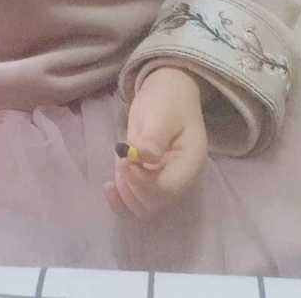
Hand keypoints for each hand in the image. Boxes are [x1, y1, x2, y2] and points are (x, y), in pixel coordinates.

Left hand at [104, 67, 207, 219]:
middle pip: (154, 203)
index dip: (142, 180)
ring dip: (125, 190)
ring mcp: (164, 182)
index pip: (166, 188)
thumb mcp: (161, 113)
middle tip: (122, 158)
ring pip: (142, 206)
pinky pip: (135, 201)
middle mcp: (180, 180)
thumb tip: (144, 157)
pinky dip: (121, 198)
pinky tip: (109, 187)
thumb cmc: (168, 100)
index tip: (126, 160)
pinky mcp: (150, 181)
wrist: (167, 93)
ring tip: (119, 164)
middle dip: (132, 184)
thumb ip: (154, 137)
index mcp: (190, 163)